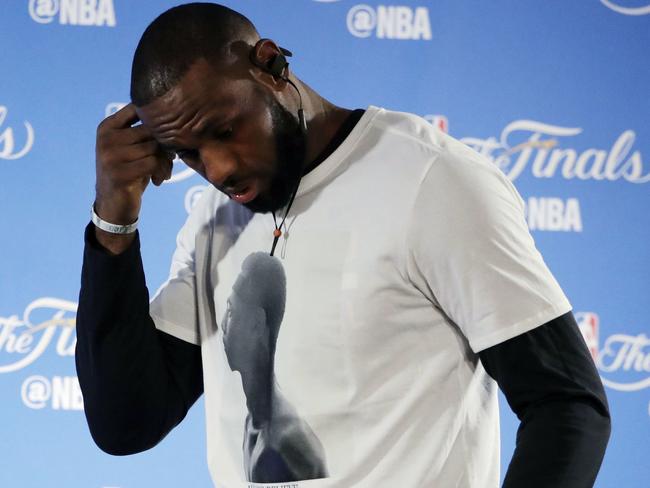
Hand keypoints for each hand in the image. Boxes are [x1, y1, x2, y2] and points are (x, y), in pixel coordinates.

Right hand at [93, 103, 173, 252]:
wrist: (114, 204)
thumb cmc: (130, 172)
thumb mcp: (132, 148)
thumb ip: (145, 131)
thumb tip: (178, 116)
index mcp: (107, 126)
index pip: (138, 108)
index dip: (159, 120)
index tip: (168, 135)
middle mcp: (106, 137)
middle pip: (150, 129)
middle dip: (166, 144)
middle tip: (170, 159)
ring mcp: (110, 155)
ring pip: (154, 147)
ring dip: (165, 161)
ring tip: (164, 172)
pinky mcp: (118, 173)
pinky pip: (153, 163)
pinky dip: (161, 172)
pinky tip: (158, 181)